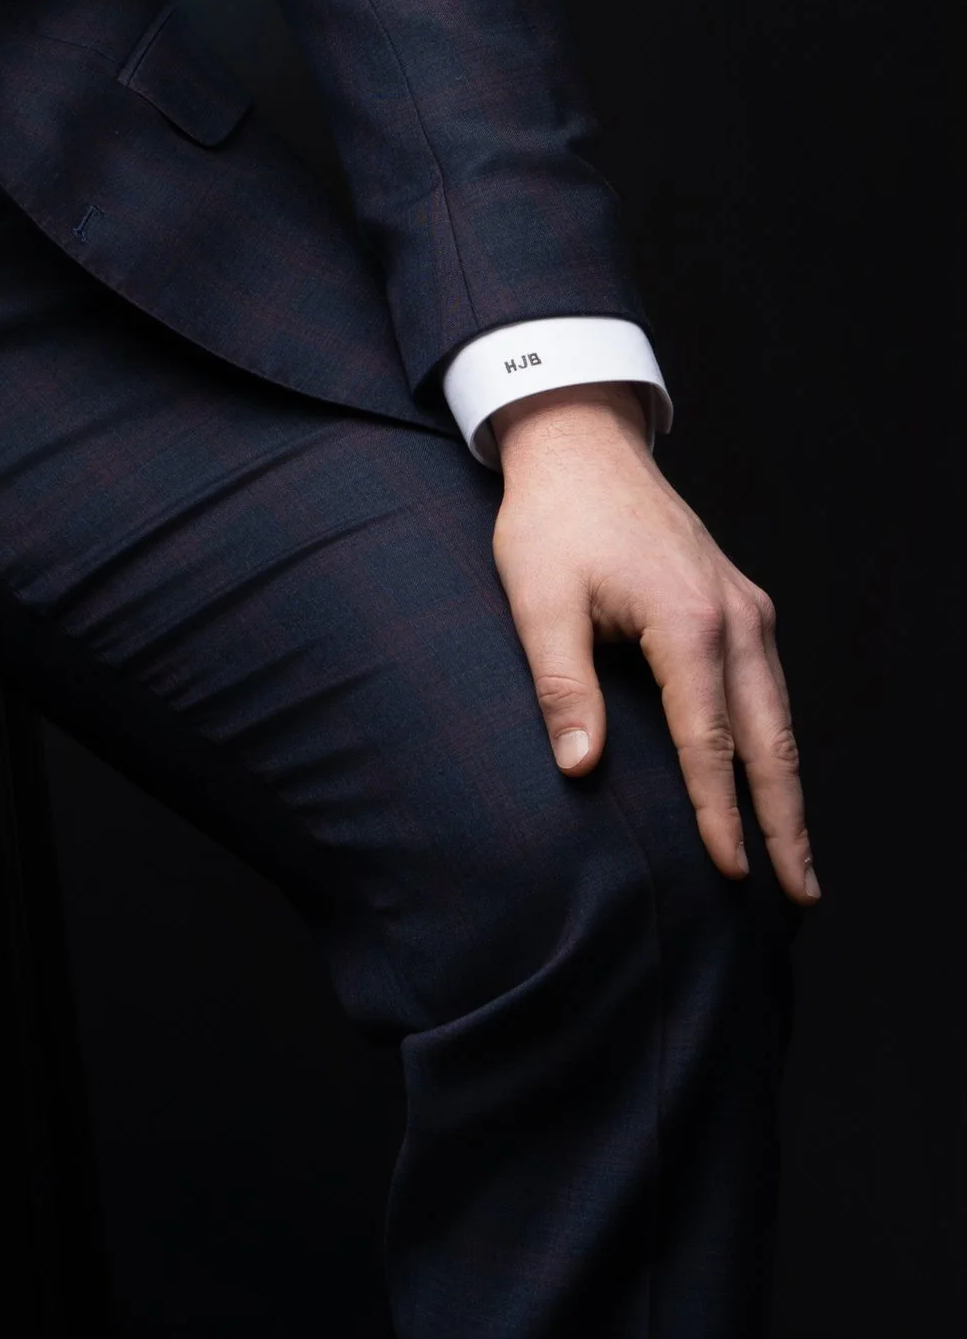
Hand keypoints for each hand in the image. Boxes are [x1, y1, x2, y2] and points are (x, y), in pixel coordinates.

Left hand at [491, 381, 816, 903]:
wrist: (580, 444)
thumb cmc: (552, 521)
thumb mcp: (538, 598)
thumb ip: (561, 683)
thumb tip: (579, 766)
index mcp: (688, 621)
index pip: (708, 740)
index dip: (719, 811)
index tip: (731, 872)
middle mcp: (733, 617)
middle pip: (770, 739)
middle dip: (786, 821)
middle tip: (800, 893)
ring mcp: (744, 607)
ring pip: (780, 716)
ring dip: (790, 788)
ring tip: (799, 859)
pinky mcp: (740, 601)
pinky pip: (771, 687)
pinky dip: (778, 741)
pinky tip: (774, 779)